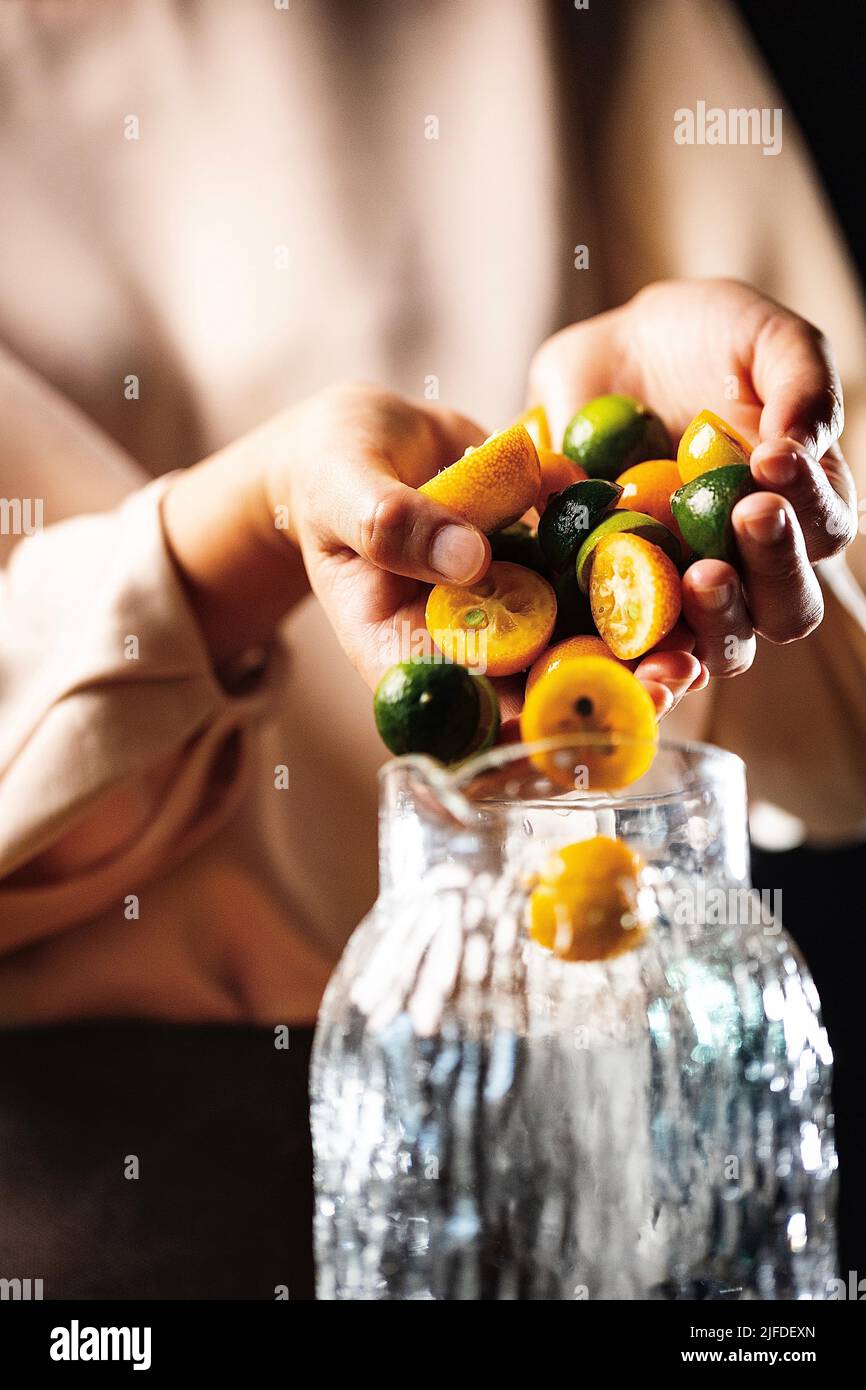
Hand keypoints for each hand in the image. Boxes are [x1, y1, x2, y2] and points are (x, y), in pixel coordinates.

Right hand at [164, 381, 695, 726]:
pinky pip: (596, 579)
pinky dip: (644, 580)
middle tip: (664, 684)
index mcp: (405, 649)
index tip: (575, 718)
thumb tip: (469, 559)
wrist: (370, 437)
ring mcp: (513, 605)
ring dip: (639, 649)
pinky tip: (697, 573)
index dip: (520, 724)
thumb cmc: (331, 469)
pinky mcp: (548, 565)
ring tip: (697, 645)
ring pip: (579, 641)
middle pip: (535, 688)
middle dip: (601, 696)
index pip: (464, 708)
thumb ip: (390, 523)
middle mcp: (469, 641)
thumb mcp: (341, 487)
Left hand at [530, 278, 857, 693]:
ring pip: (725, 647)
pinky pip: (637, 655)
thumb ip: (800, 380)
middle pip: (786, 607)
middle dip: (772, 570)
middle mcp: (753, 564)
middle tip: (745, 518)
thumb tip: (802, 442)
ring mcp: (688, 594)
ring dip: (717, 625)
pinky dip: (642, 665)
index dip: (807, 506)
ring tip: (698, 578)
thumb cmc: (705, 342)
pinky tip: (636, 654)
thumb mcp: (763, 337)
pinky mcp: (623, 606)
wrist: (612, 358)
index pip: (824, 529)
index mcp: (800, 506)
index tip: (772, 460)